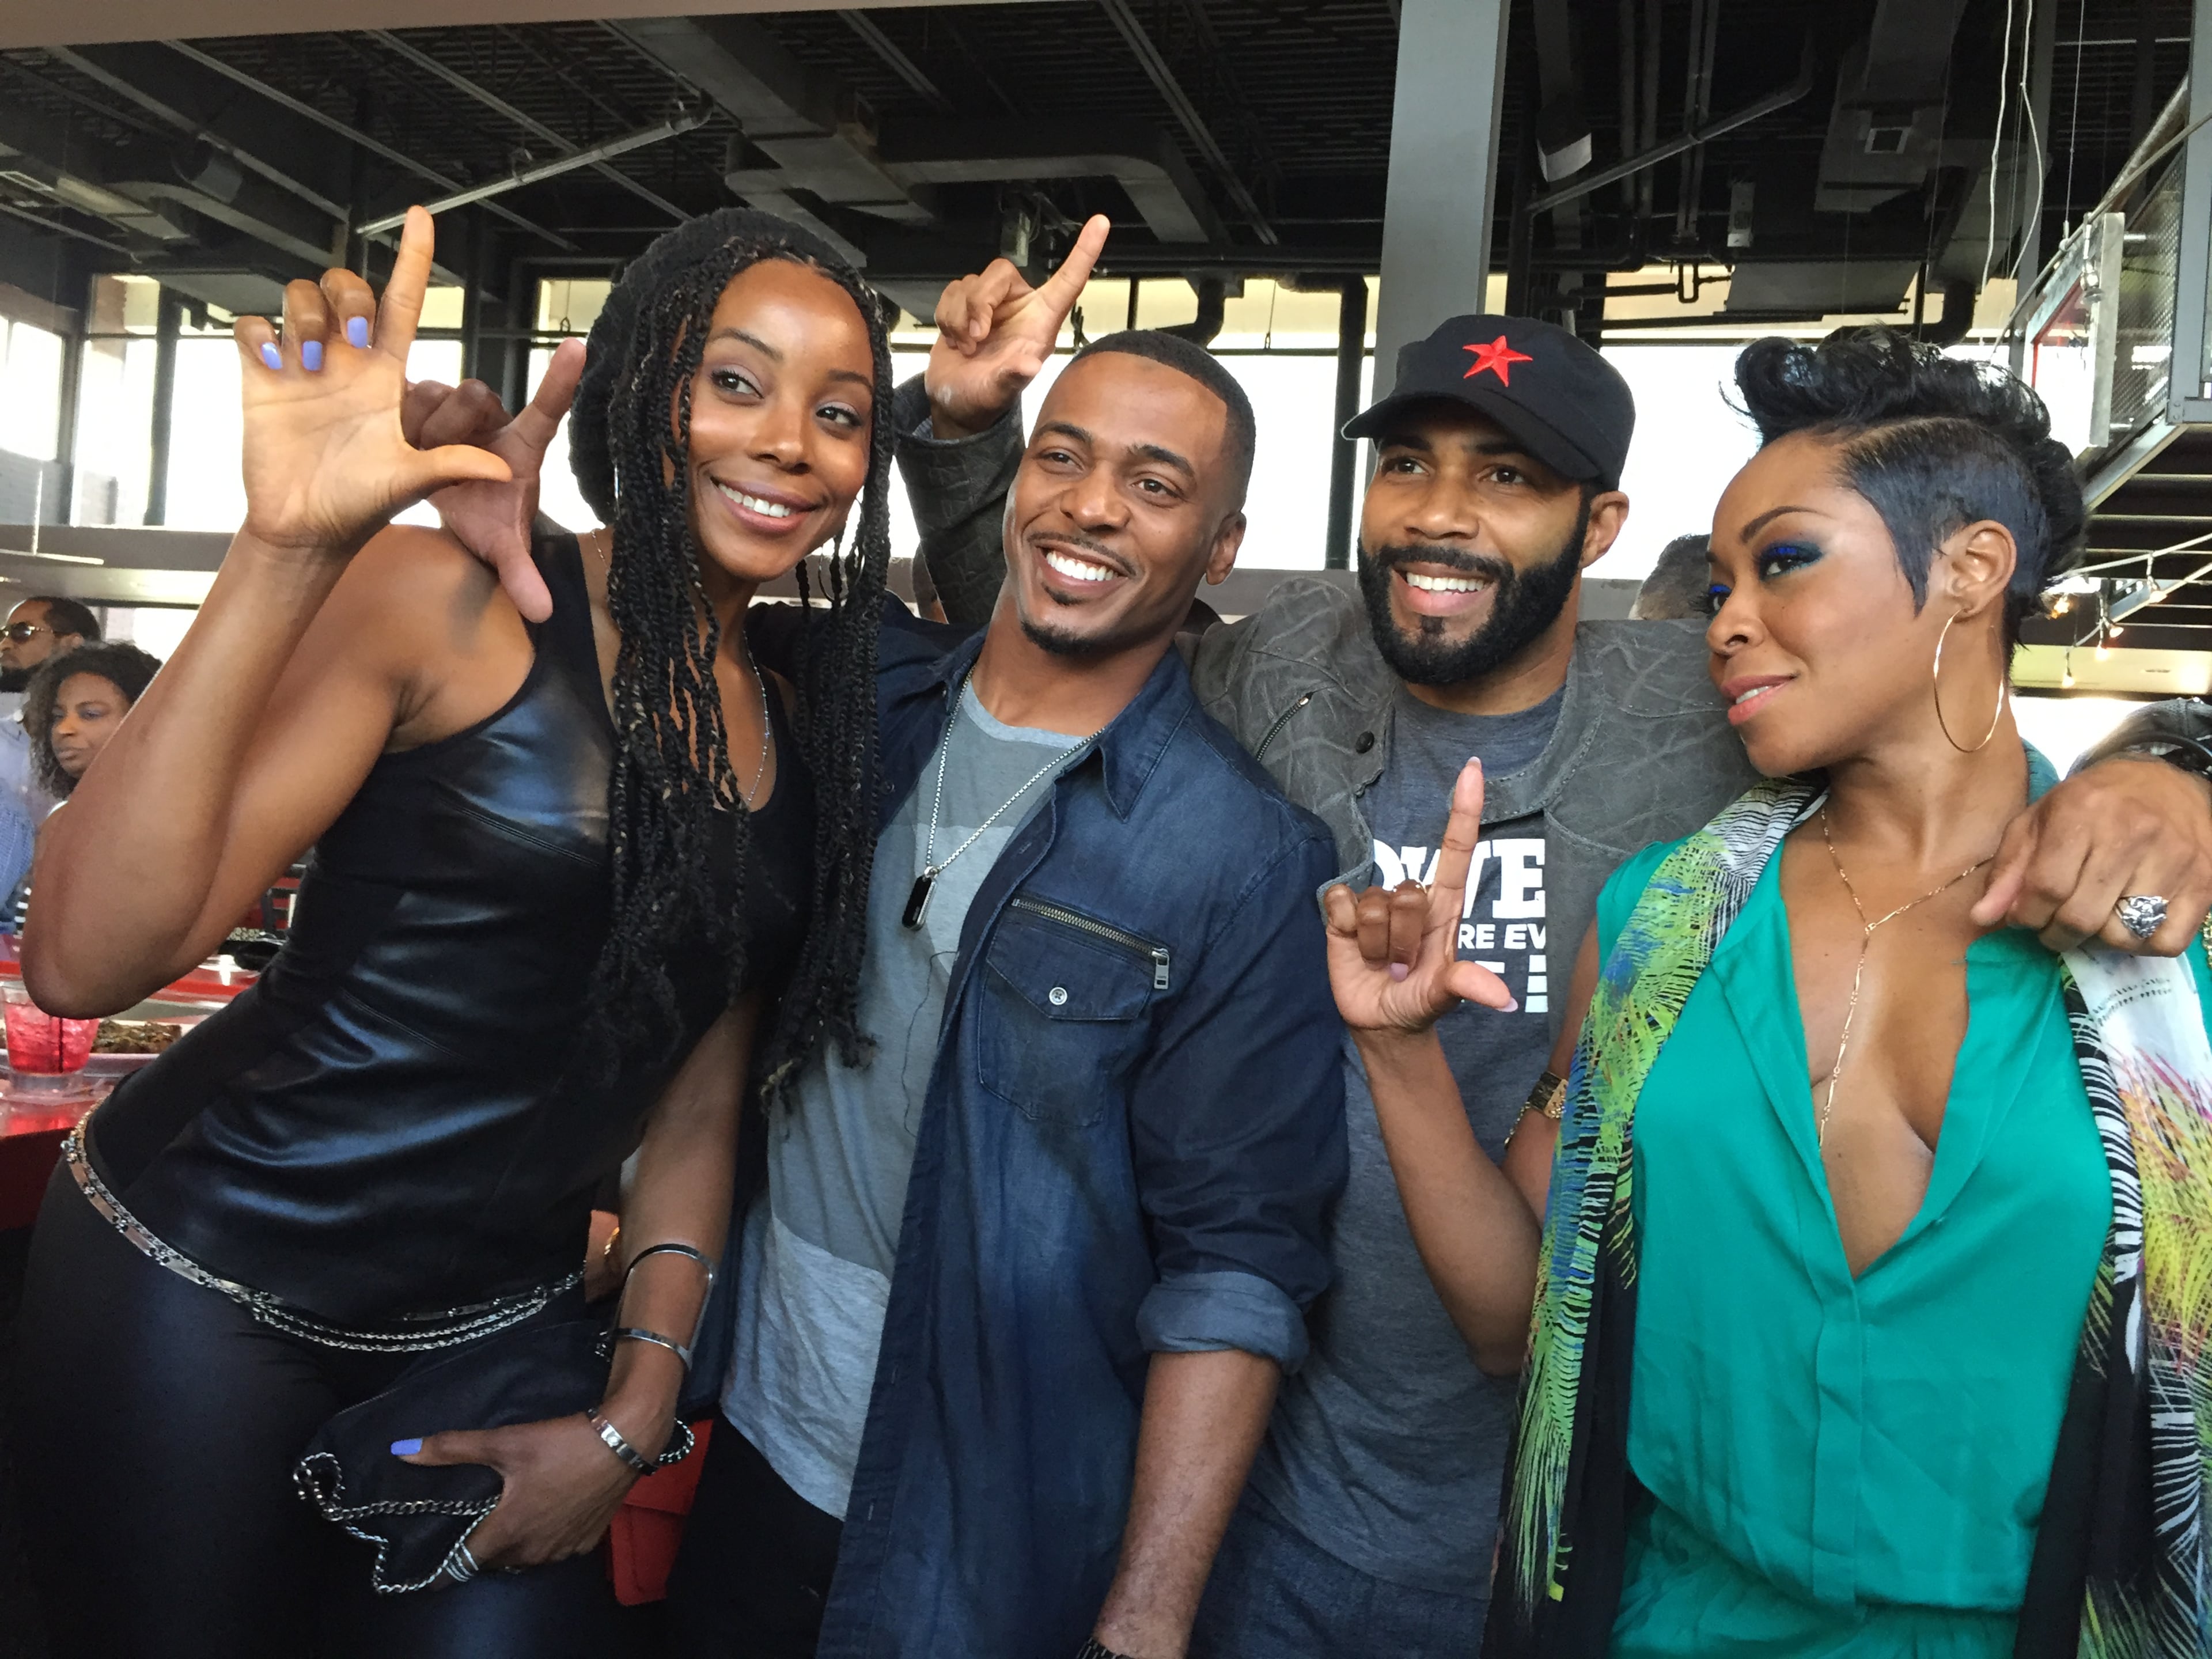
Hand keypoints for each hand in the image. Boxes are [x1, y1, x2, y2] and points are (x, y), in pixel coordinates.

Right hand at [234, 207, 510, 556]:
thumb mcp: (410, 480)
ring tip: (308, 362)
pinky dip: (258, 333)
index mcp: (385, 374)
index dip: (414, 259)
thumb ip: (452, 465)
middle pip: (349, 288)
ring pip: (301, 295)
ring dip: (305, 316)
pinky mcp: (263, 376)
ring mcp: (303, 365)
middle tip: (350, 340)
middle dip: (350, 297)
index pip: (403, 301)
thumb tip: (504, 470)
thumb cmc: (358, 504)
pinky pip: (253, 326)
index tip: (422, 218)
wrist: (307, 528)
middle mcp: (345, 360)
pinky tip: (272, 362)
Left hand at [396, 1411, 648, 1570]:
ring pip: (524, 1558)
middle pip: (494, 1561)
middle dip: (481, 1550)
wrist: (624, 1440)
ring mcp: (562, 1549)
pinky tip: (545, 1516)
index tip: (432, 1568)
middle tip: (475, 1526)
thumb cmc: (561, 1443)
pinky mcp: (586, 1542)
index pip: (464, 1563)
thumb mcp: (505, 1442)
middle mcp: (533, 1550)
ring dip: (512, 1546)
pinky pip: (552, 1551)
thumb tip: (401, 1450)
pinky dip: (542, 1540)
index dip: (445, 1568)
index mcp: (508, 1532)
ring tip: (507, 1520)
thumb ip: (452, 1448)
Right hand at [398, 339, 584, 622]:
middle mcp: (492, 417)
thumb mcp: (502, 545)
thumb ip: (522, 574)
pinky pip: (402, 390)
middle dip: (454, 425)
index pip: (548, 409)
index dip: (561, 380)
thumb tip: (543, 613)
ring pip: (433, 390)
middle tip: (447, 459)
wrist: (448, 502)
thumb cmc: (487, 514)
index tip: (581, 348)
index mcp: (522, 445)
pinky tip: (394, 439)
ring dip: (422, 425)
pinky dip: (395, 414)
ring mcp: (455, 404)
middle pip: (472, 395)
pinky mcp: (419, 399)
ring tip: (422, 455)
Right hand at [925, 213, 1110, 438]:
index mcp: (1040, 322)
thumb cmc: (984, 398)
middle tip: (976, 337)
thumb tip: (1028, 366)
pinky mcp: (964, 305)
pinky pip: (951, 291)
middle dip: (979, 303)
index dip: (1084, 252)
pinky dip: (946, 317)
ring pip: (970, 283)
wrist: (955, 402)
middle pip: (1001, 273)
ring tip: (967, 346)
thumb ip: (1012, 378)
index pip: (1068, 281)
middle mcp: (1019, 307)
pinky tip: (955, 339)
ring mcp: (991, 306)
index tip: (1100, 224)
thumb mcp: (998, 394)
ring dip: (958, 317)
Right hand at [1322, 759, 1517, 1032]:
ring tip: (1384, 962)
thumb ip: (1466, 986)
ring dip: (1377, 944)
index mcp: (1445, 907)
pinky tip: (1355, 949)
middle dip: (1405, 938)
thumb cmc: (1420, 1000)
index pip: (1456, 851)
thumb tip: (1504, 1000)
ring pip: (1373, 905)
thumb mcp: (1444, 996)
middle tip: (1406, 965)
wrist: (1380, 1020)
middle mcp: (1411, 898)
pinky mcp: (1342, 911)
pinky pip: (1341, 902)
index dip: (1464, 810)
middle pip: (1407, 893)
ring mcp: (1375, 903)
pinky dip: (1345, 931)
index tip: (1473, 769)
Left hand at [1971, 755, 2211, 953]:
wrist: (2165, 781)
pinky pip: (2166, 941)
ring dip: (2099, 939)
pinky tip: (2130, 923)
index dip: (2027, 915)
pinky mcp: (2203, 882)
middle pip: (2082, 917)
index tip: (2024, 917)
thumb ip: (2009, 869)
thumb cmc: (2092, 804)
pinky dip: (2143, 945)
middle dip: (2057, 933)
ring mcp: (2174, 859)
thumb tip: (1982, 917)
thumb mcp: (2039, 822)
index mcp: (2083, 813)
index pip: (2046, 887)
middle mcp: (2132, 833)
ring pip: (2122, 934)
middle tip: (2055, 925)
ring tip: (2094, 918)